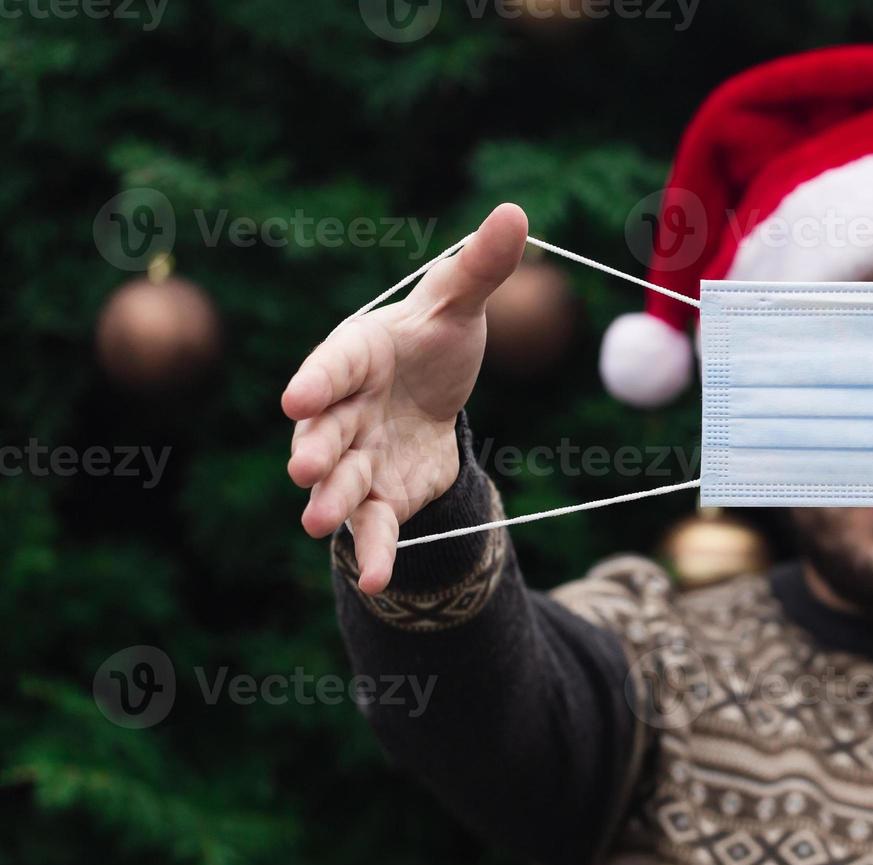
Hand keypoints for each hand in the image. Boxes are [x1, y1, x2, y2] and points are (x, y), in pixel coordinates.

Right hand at [283, 203, 527, 594]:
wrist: (436, 394)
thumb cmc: (436, 338)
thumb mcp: (460, 303)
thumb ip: (480, 267)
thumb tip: (513, 213)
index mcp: (356, 352)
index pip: (332, 364)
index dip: (316, 380)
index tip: (296, 398)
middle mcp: (344, 408)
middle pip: (324, 429)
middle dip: (314, 448)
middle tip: (303, 467)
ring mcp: (356, 456)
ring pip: (338, 482)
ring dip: (329, 502)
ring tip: (318, 522)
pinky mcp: (380, 496)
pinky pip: (373, 527)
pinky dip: (374, 553)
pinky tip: (377, 581)